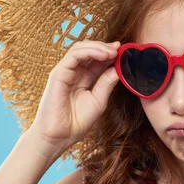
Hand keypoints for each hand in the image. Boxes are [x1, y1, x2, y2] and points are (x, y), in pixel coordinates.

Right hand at [27, 39, 120, 153]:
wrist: (60, 136)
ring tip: (113, 51)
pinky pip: (74, 55)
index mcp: (84, 78)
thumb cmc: (77, 121)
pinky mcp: (58, 73)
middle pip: (90, 51)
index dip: (111, 54)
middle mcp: (74, 72)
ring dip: (99, 47)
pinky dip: (89, 51)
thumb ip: (107, 83)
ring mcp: (65, 71)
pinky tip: (103, 55)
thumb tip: (119, 68)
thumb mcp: (99, 100)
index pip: (97, 60)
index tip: (125, 51)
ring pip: (81, 48)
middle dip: (106, 47)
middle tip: (120, 48)